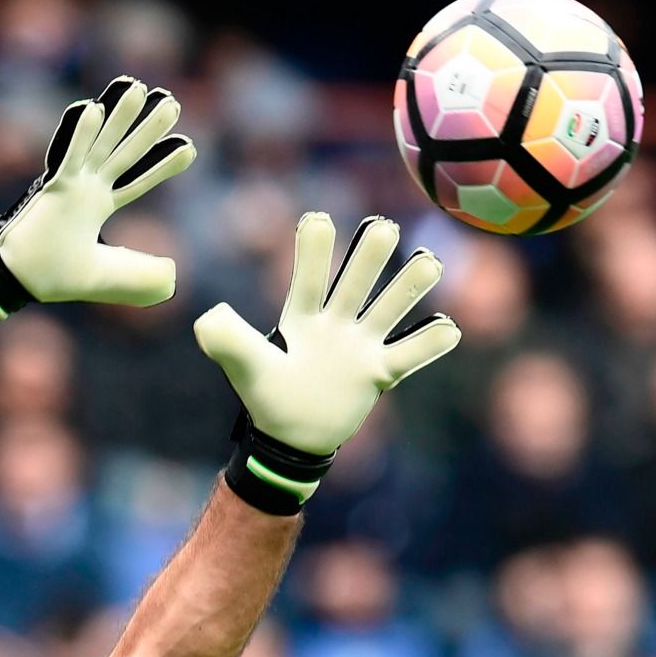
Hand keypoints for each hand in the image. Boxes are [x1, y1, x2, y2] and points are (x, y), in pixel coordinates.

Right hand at [0, 77, 196, 335]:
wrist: (17, 281)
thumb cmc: (53, 277)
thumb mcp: (106, 277)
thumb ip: (140, 275)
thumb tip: (174, 276)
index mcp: (97, 206)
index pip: (137, 181)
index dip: (162, 165)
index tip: (188, 147)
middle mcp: (87, 190)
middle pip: (125, 153)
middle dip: (148, 129)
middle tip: (172, 103)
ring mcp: (70, 185)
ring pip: (102, 144)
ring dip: (120, 117)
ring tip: (140, 89)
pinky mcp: (53, 188)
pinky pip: (69, 156)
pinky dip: (81, 134)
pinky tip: (94, 108)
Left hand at [195, 212, 460, 513]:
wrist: (293, 437)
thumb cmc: (268, 394)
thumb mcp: (244, 366)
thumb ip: (226, 340)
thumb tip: (207, 316)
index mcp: (301, 317)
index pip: (309, 278)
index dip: (313, 251)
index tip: (318, 219)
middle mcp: (336, 322)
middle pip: (356, 283)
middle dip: (369, 256)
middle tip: (383, 228)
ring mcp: (361, 345)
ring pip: (389, 309)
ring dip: (409, 287)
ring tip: (428, 264)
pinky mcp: (379, 372)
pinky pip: (409, 355)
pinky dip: (429, 343)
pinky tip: (448, 328)